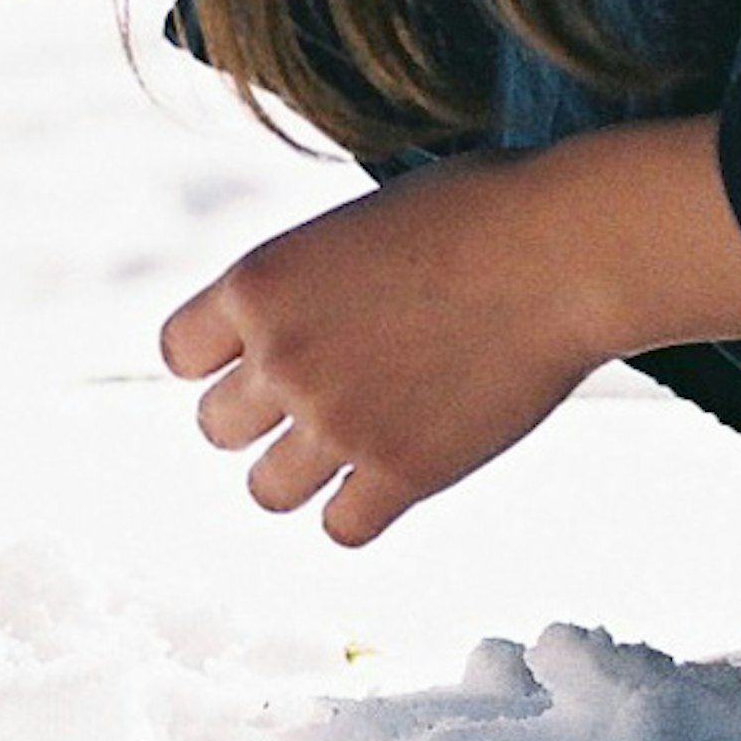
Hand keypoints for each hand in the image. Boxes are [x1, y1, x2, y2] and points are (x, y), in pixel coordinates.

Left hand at [157, 117, 740, 545]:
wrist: (561, 250)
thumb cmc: (474, 211)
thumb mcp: (353, 226)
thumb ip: (303, 284)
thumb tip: (287, 332)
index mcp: (256, 283)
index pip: (179, 354)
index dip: (222, 358)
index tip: (266, 351)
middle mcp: (280, 358)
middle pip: (215, 428)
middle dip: (261, 415)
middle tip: (325, 393)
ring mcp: (338, 422)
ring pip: (266, 491)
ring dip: (302, 471)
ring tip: (353, 440)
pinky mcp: (402, 472)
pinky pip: (340, 529)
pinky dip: (361, 510)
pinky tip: (394, 475)